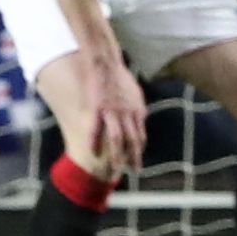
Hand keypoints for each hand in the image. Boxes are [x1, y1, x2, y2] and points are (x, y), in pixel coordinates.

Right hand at [86, 54, 147, 174]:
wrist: (106, 64)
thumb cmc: (120, 78)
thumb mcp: (136, 93)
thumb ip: (138, 107)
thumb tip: (143, 116)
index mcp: (137, 110)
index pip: (140, 135)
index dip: (139, 150)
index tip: (137, 161)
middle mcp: (127, 113)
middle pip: (133, 140)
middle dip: (134, 158)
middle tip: (134, 171)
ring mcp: (113, 112)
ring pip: (117, 139)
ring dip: (117, 156)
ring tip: (115, 169)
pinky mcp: (98, 108)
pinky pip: (96, 129)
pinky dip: (95, 142)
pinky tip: (93, 153)